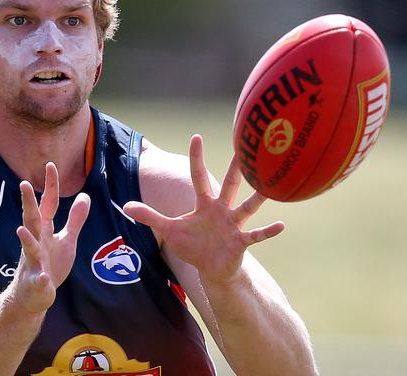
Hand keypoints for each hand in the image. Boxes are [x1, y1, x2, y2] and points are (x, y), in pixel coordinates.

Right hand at [13, 162, 89, 312]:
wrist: (33, 295)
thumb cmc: (50, 264)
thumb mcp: (67, 240)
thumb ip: (75, 219)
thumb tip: (85, 196)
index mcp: (45, 230)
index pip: (48, 204)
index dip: (50, 186)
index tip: (50, 165)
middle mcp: (36, 242)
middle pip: (32, 220)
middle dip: (28, 203)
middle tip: (22, 184)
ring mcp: (34, 262)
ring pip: (29, 248)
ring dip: (25, 239)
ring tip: (20, 231)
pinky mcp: (36, 282)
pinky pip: (38, 280)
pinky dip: (41, 279)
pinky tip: (44, 278)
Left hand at [124, 135, 283, 285]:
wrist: (211, 270)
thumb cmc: (192, 246)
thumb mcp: (169, 229)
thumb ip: (149, 216)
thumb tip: (125, 206)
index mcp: (204, 204)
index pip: (198, 176)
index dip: (196, 158)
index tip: (196, 136)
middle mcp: (221, 209)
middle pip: (229, 184)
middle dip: (236, 167)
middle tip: (247, 147)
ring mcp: (233, 224)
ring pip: (247, 207)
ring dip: (258, 197)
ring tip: (271, 186)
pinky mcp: (241, 242)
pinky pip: (256, 235)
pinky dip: (268, 231)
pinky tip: (281, 224)